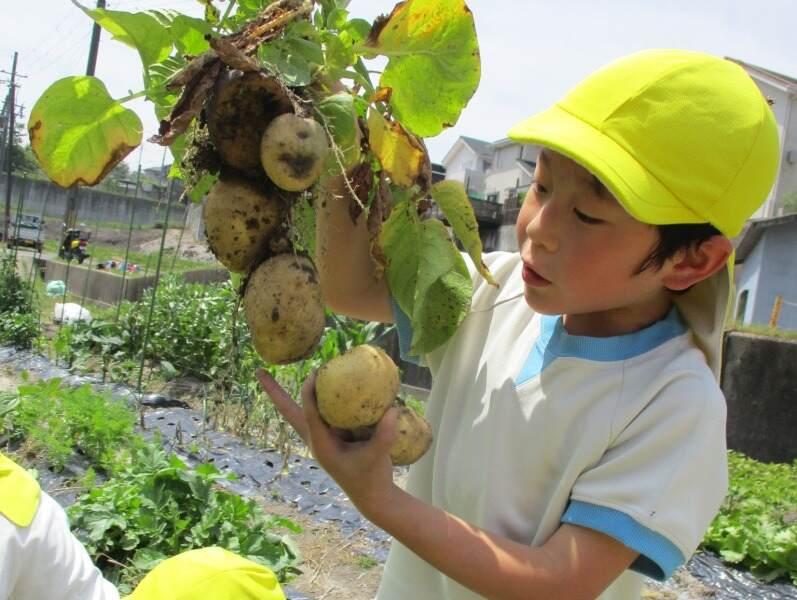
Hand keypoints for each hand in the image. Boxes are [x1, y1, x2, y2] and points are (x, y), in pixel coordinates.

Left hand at [256, 369, 399, 518]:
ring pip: (302, 411)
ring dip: (291, 394)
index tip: (315, 372)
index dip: (309, 391)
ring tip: (273, 376)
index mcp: (321, 444)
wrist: (373, 496)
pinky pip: (323, 412)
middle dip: (275, 392)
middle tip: (258, 372)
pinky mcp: (334, 435)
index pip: (308, 412)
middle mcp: (316, 438)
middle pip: (290, 412)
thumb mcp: (377, 458)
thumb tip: (392, 409)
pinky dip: (320, 398)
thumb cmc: (371, 478)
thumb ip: (384, 435)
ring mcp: (323, 437)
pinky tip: (324, 385)